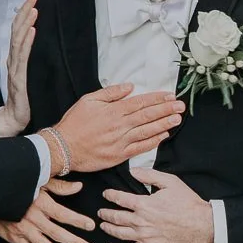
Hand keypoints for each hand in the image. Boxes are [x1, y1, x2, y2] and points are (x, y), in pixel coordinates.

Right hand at [0, 0, 37, 134]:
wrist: (15, 117)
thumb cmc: (26, 97)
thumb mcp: (33, 75)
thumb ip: (36, 60)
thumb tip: (48, 46)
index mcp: (18, 57)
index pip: (20, 31)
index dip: (25, 14)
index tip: (34, 0)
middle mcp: (14, 59)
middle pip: (17, 30)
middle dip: (25, 12)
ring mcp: (15, 67)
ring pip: (19, 39)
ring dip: (27, 22)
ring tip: (34, 8)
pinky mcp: (18, 77)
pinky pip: (23, 56)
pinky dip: (27, 41)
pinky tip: (33, 30)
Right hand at [0, 178, 93, 242]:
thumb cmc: (19, 187)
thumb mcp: (38, 181)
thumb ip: (59, 186)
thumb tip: (79, 186)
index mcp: (41, 203)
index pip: (63, 214)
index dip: (78, 220)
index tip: (91, 226)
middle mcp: (33, 218)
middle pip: (57, 233)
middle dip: (74, 242)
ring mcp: (23, 230)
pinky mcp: (14, 237)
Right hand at [52, 84, 184, 170]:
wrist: (62, 147)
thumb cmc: (74, 123)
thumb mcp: (89, 100)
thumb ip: (110, 93)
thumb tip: (129, 87)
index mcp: (113, 111)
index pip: (141, 102)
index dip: (157, 99)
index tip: (170, 96)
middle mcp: (119, 125)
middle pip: (148, 116)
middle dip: (166, 110)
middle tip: (180, 106)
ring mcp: (120, 141)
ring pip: (147, 131)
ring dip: (164, 124)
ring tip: (177, 119)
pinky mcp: (118, 155)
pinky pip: (140, 148)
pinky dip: (153, 142)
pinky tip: (163, 136)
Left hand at [98, 167, 212, 242]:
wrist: (202, 225)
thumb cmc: (188, 204)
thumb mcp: (170, 182)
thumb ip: (149, 175)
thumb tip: (133, 171)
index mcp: (144, 204)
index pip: (119, 198)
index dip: (110, 195)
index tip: (106, 194)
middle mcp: (140, 221)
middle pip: (115, 217)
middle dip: (105, 213)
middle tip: (101, 212)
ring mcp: (144, 236)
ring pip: (119, 233)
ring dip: (108, 229)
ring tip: (103, 225)